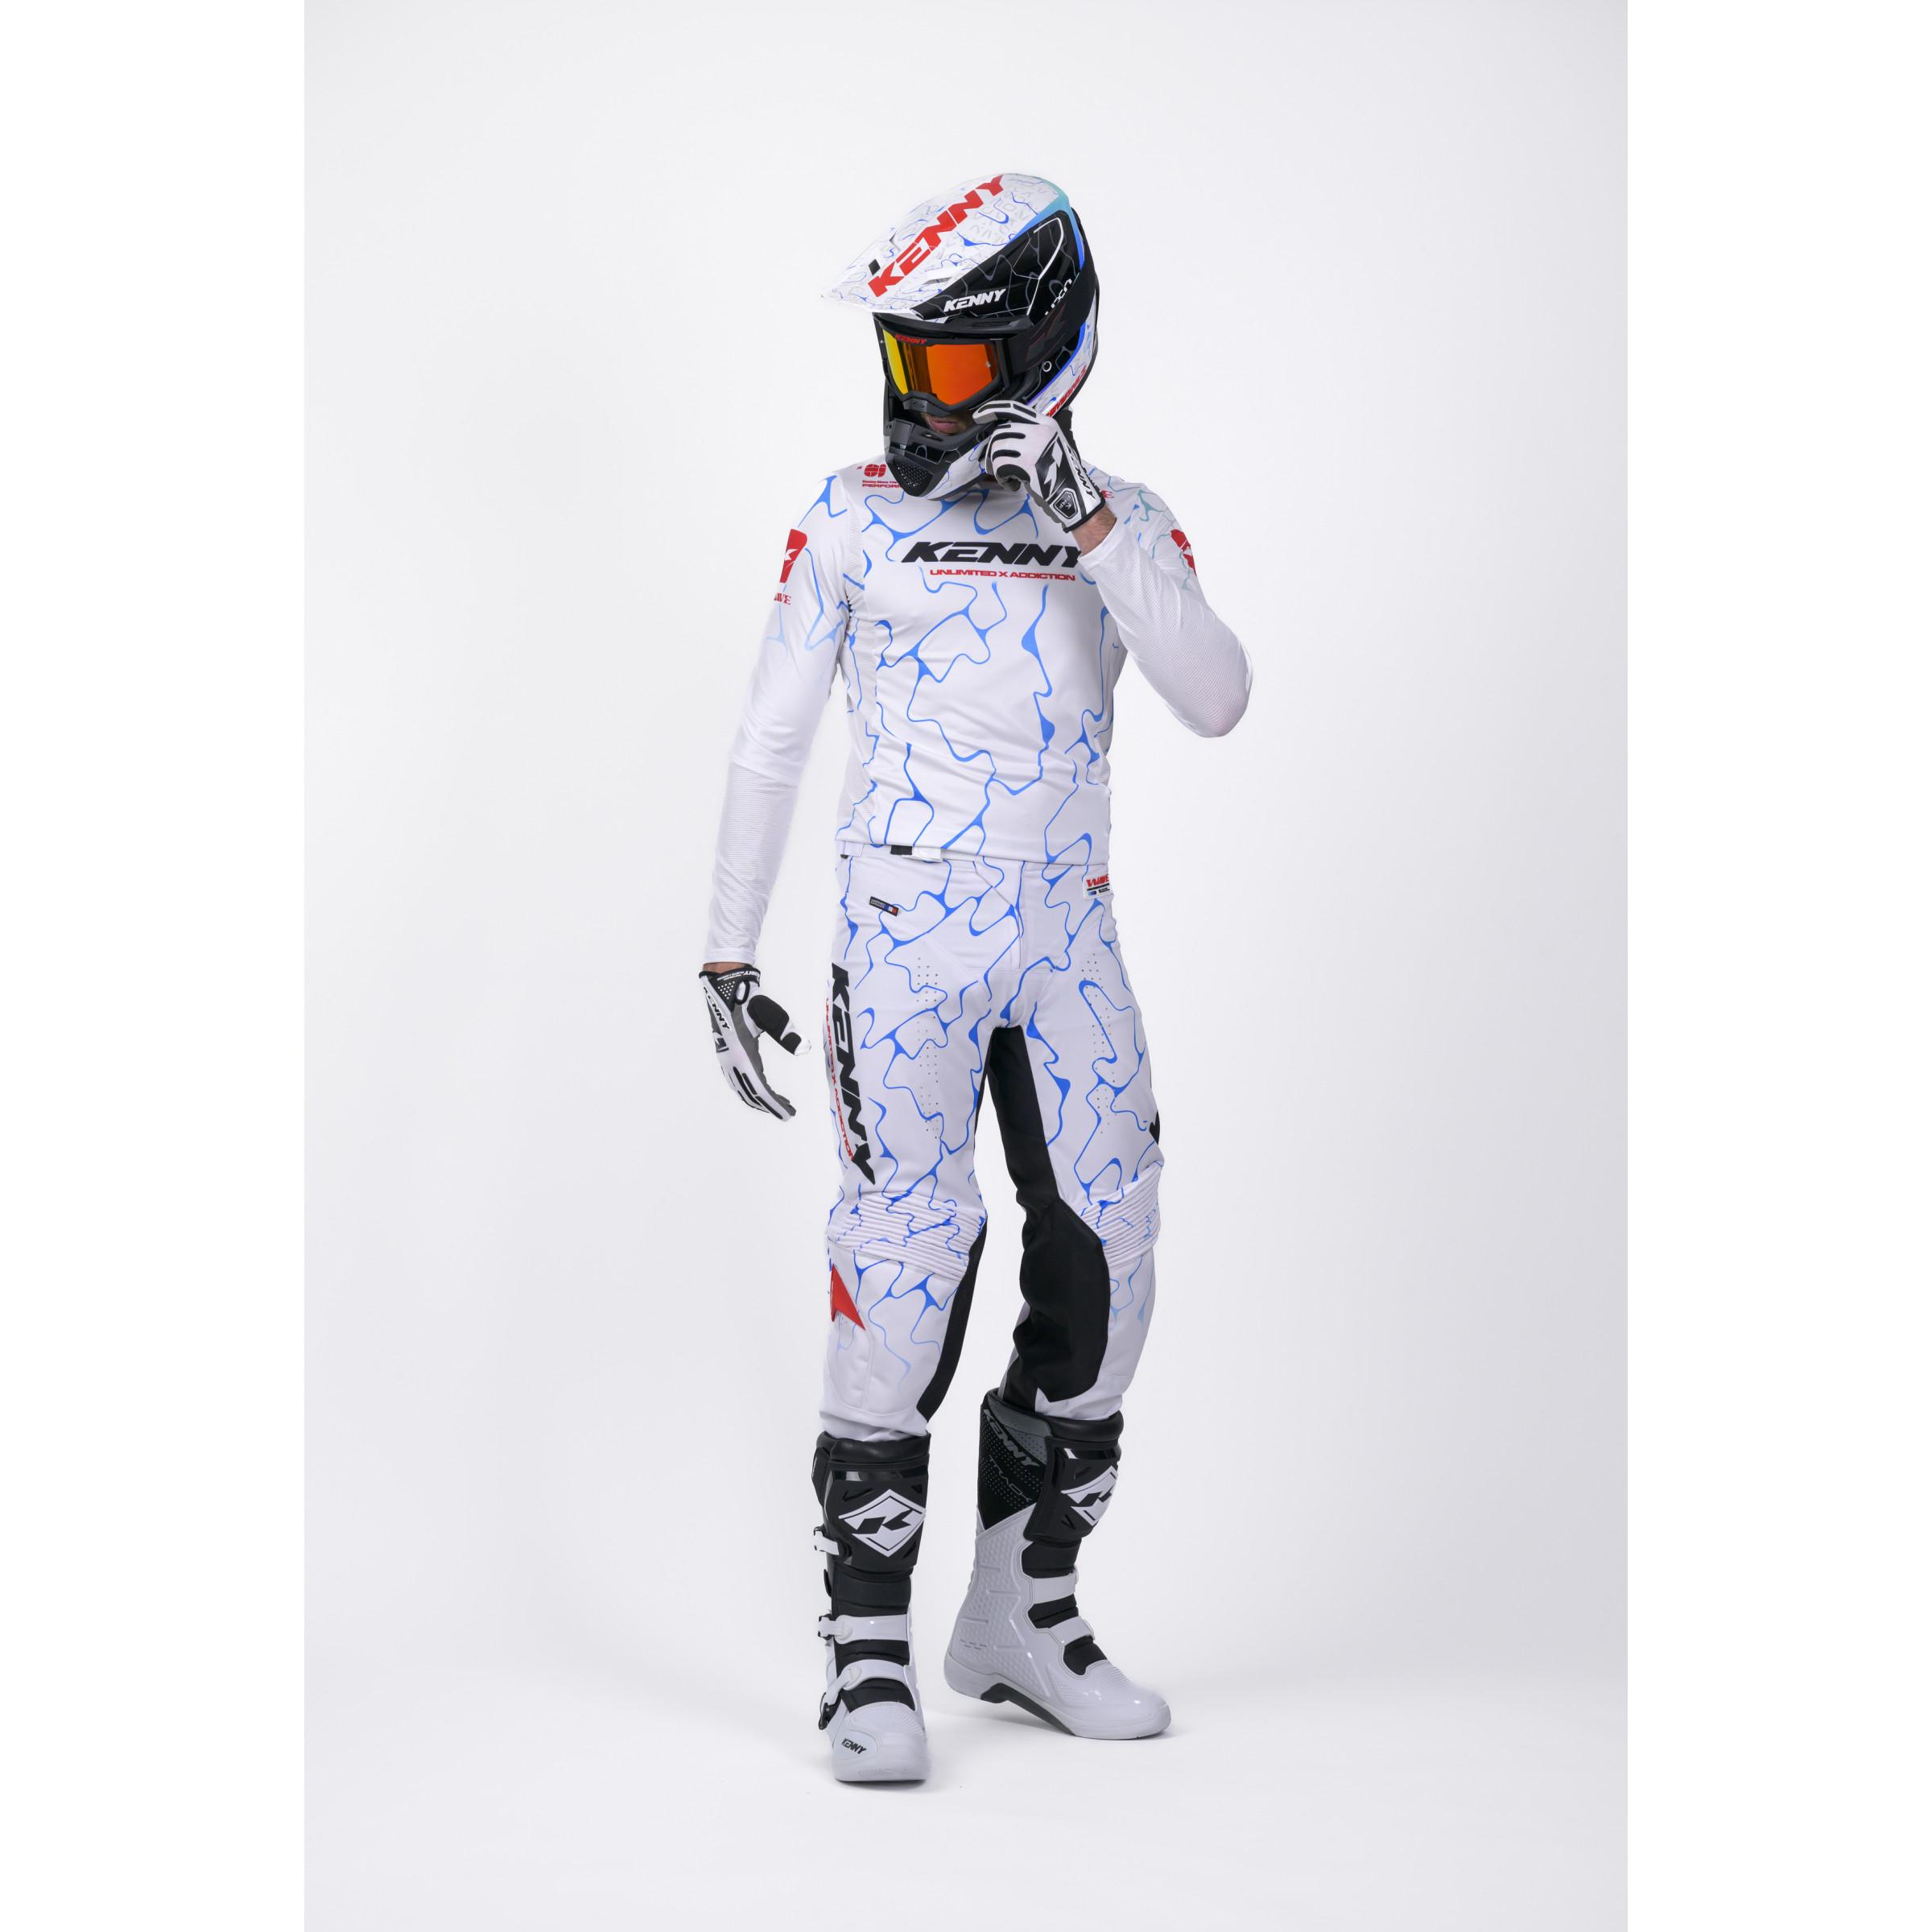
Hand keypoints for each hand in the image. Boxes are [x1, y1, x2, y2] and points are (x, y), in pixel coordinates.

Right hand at [699, 965, 800, 1119]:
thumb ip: (787, 1032)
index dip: (774, 1104)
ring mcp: (726, 1059)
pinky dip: (753, 1089)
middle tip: (789, 1113)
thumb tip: (806, 1049)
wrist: (726, 988)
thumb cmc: (749, 1000)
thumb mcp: (771, 1014)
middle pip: (751, 1093)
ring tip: (781, 1104)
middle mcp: (730, 1061)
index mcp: (740, 1055)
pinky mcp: (727, 1055)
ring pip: (743, 1089)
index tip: (788, 1114)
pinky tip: (766, 1090)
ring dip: (761, 1099)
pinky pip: (740, 1080)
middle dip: (770, 1105)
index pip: (759, 1089)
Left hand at [974, 399, 1106, 531]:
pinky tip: (1013, 484)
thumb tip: (1066, 411)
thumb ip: (1049, 431)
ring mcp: (1033, 446)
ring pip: (997, 449)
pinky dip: (1002, 478)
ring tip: (1009, 477)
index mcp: (1046, 423)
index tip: (979, 417)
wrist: (1073, 494)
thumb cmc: (1064, 473)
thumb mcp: (1062, 442)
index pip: (1014, 408)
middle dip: (994, 451)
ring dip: (997, 467)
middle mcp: (1039, 430)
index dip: (992, 410)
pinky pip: (1000, 465)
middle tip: (998, 467)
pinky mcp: (1027, 463)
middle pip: (1001, 432)